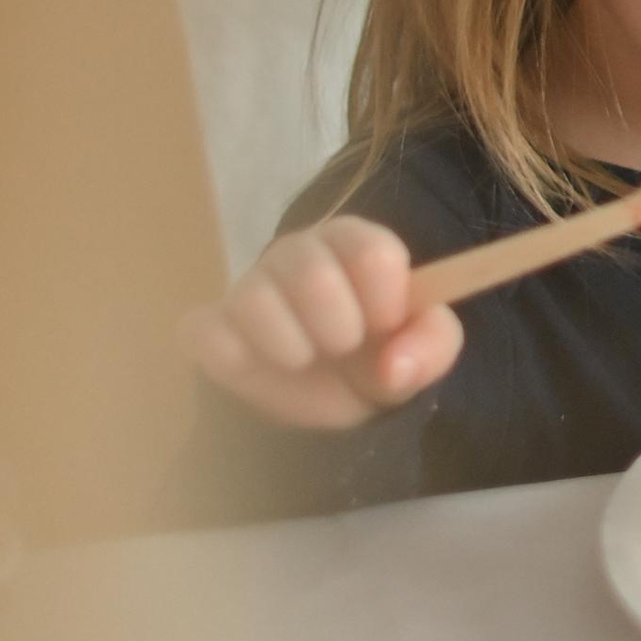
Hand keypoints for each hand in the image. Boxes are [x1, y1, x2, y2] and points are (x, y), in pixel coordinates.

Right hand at [180, 217, 462, 432]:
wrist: (324, 398)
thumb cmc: (376, 356)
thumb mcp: (422, 351)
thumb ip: (433, 343)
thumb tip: (395, 365)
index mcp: (352, 243)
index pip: (371, 251)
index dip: (386, 299)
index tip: (386, 325)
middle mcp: (296, 252)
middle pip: (309, 271)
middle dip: (338, 325)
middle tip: (344, 345)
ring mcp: (248, 287)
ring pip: (254, 299)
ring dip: (290, 345)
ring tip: (304, 359)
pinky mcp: (208, 326)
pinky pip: (207, 333)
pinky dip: (236, 360)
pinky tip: (260, 368)